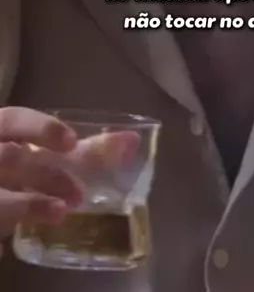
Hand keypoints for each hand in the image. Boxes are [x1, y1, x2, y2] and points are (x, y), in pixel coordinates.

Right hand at [0, 107, 139, 258]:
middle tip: (78, 194)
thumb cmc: (22, 168)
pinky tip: (10, 244)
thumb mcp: (44, 157)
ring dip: (28, 205)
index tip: (71, 142)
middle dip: (45, 174)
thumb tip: (131, 142)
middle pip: (9, 158)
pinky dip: (3, 230)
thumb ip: (84, 152)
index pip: (15, 119)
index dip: (41, 128)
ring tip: (60, 213)